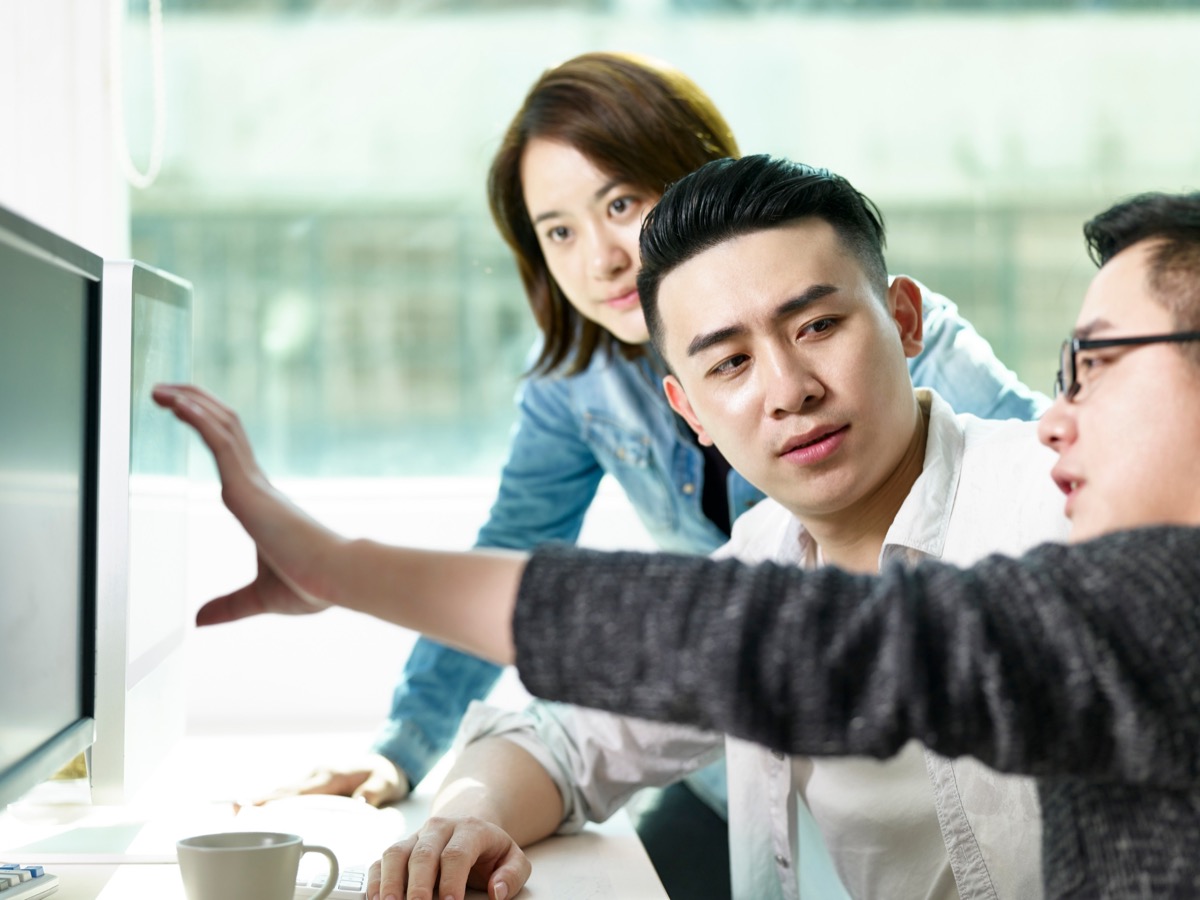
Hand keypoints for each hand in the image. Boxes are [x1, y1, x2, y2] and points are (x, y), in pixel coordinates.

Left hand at [152, 383, 336, 625]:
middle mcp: (258, 484)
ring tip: (163, 389)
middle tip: (167, 390)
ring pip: (220, 426)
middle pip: (226, 428)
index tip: (189, 412)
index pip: (233, 452)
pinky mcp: (248, 486)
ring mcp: (253, 482)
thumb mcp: (258, 598)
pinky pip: (218, 442)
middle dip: (196, 404)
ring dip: (191, 402)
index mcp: (262, 502)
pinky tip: (178, 403)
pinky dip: (198, 418)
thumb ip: (229, 606)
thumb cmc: (311, 585)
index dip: (211, 428)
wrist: (336, 579)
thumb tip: (201, 621)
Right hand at [237, 753, 410, 809]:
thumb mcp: (386, 783)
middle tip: (236, 808)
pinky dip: (274, 798)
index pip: (301, 790)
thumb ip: (375, 791)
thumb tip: (361, 802)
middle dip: (261, 799)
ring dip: (264, 798)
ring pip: (285, 789)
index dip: (278, 799)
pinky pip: (291, 791)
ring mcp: (314, 776)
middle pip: (285, 789)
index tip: (257, 805)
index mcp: (332, 775)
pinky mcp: (314, 782)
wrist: (388, 761)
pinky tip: (257, 807)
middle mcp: (318, 773)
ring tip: (237, 809)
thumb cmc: (384, 775)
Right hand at [368, 817, 530, 899]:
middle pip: (423, 854)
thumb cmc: (489, 849)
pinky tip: (376, 899)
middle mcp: (439, 829)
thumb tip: (497, 892)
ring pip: (397, 853)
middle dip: (419, 884)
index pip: (457, 853)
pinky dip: (375, 880)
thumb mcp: (512, 857)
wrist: (468, 821)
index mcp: (470, 829)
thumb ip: (512, 874)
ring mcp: (416, 837)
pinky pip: (381, 860)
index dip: (452, 880)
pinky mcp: (400, 848)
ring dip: (391, 881)